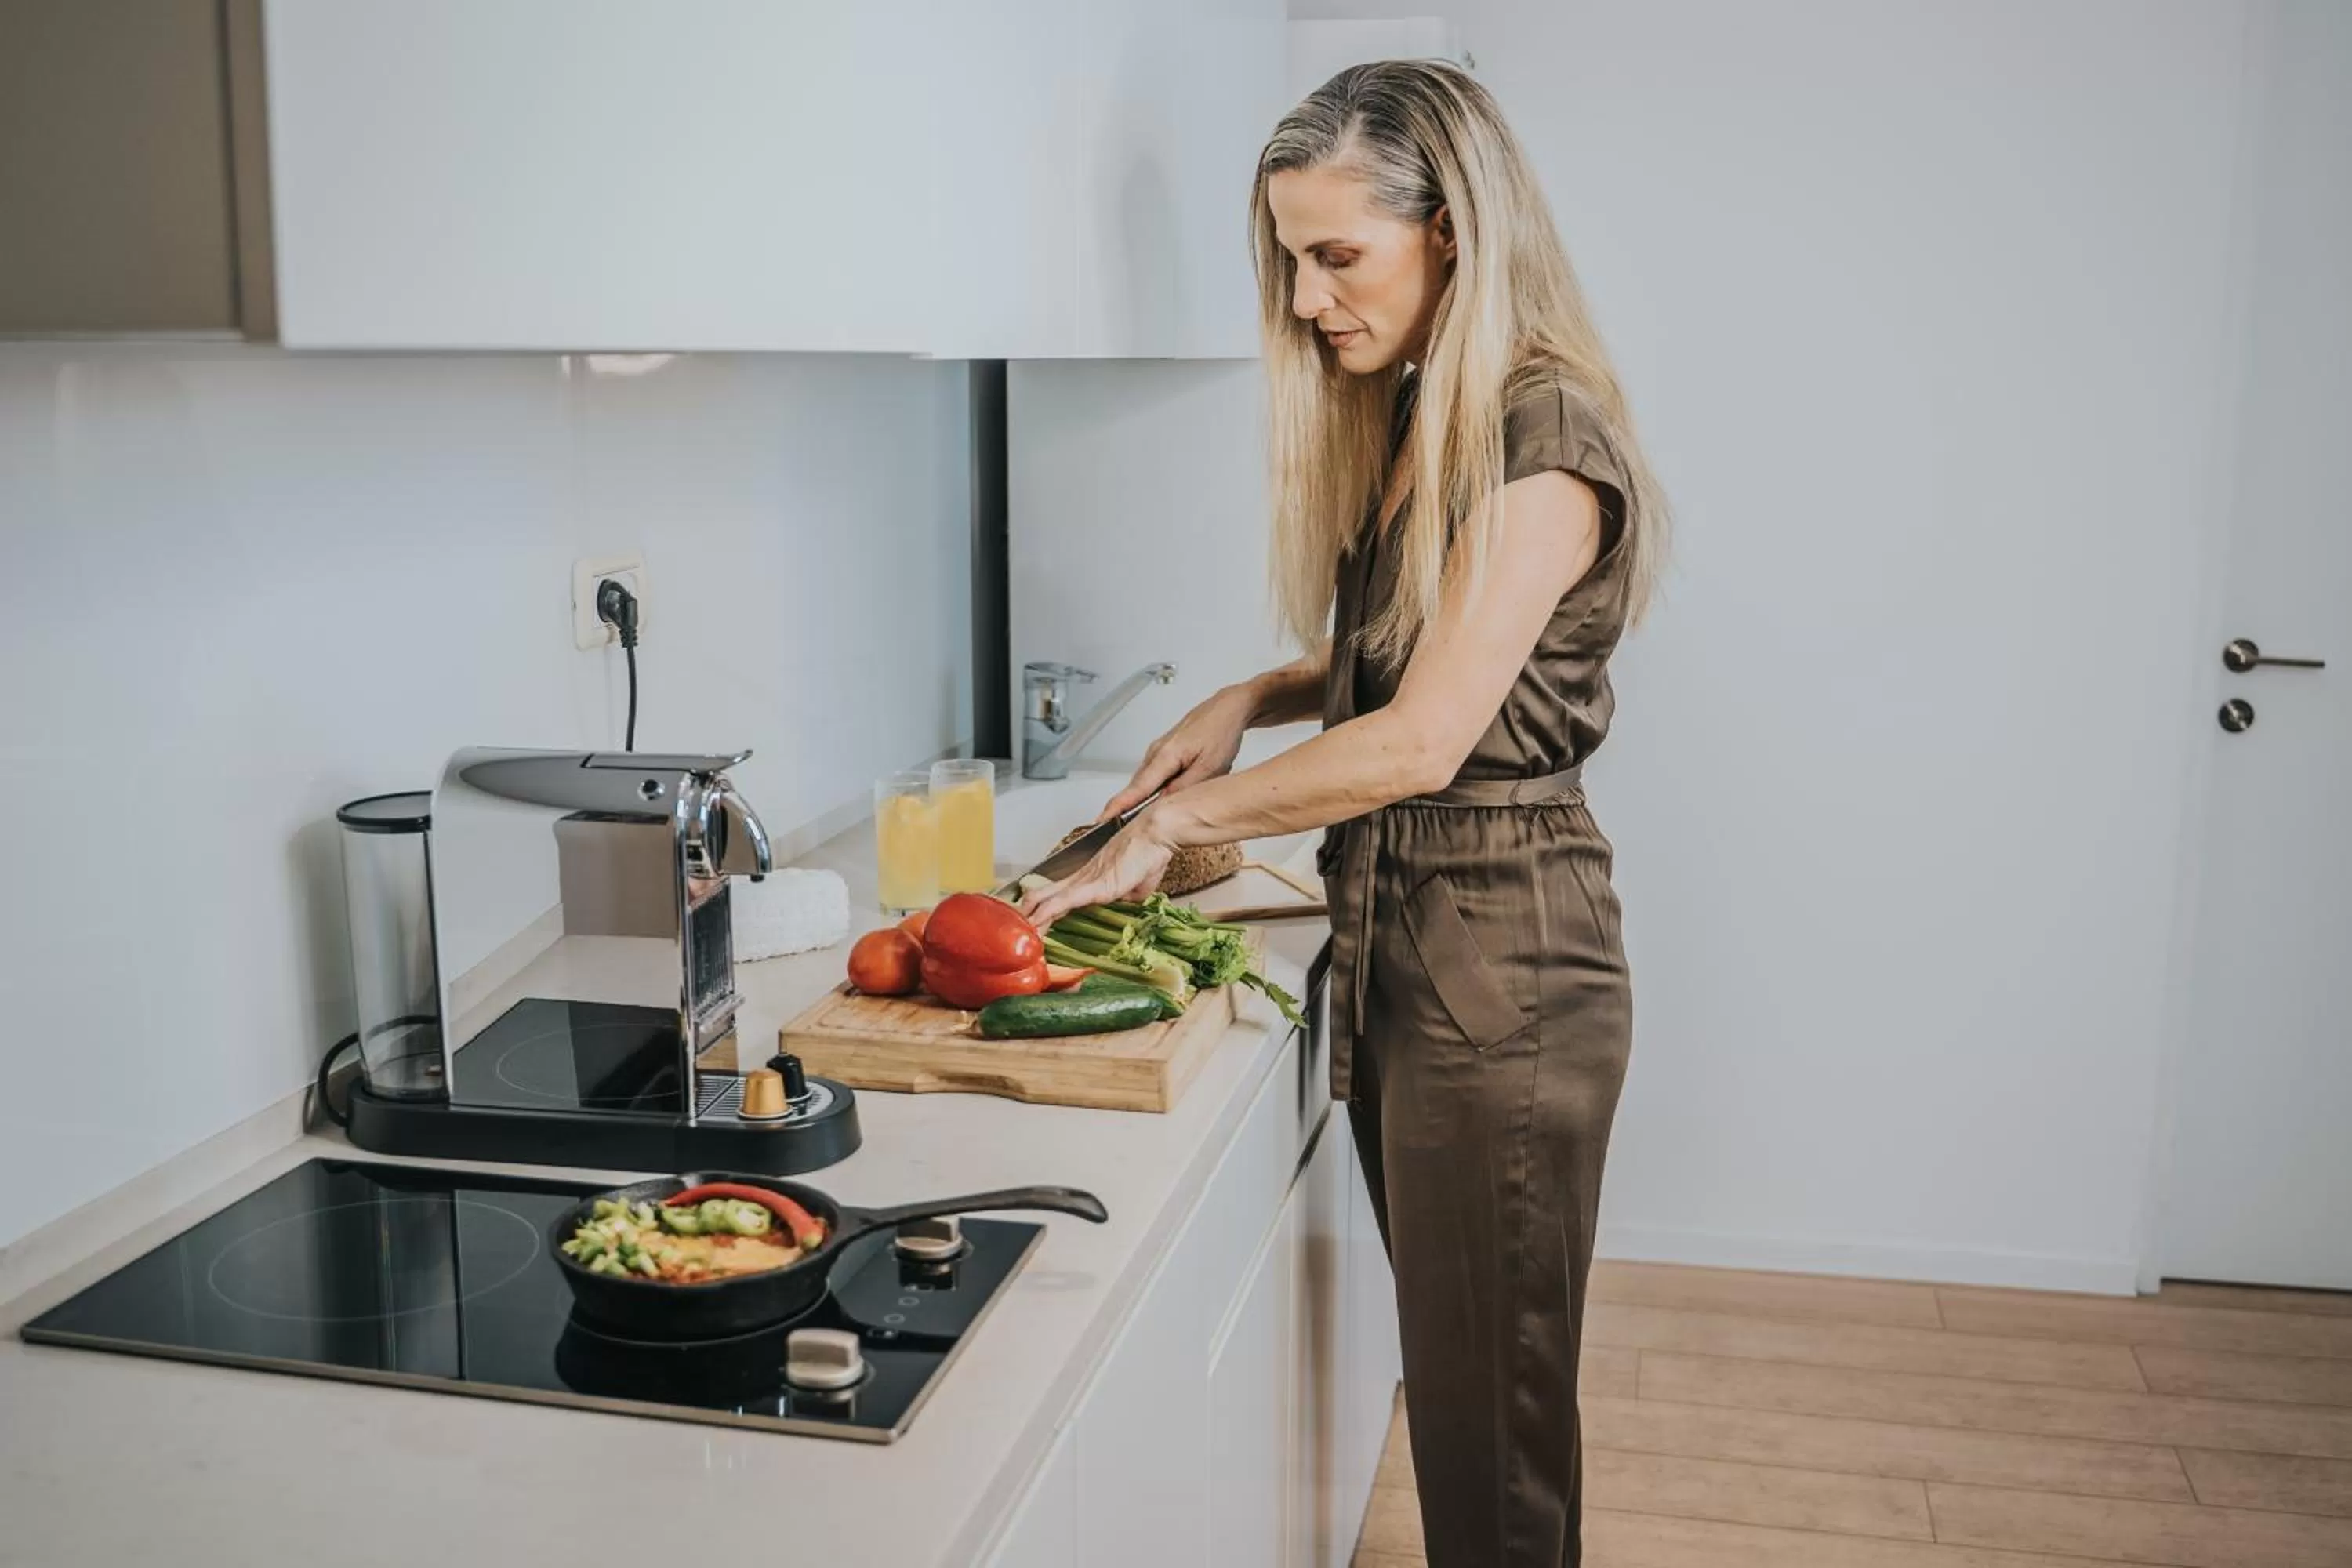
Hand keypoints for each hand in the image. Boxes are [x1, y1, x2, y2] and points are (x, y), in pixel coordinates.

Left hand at [1018, 808, 1177, 929]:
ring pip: (1050, 898)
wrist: (1156, 835)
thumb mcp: (1139, 886)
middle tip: (1016, 926)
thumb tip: (1125, 901)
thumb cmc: (1151, 853)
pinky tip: (1037, 921)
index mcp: (1092, 878)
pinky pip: (1065, 901)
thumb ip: (1128, 896)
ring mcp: (1086, 880)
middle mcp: (1084, 877)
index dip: (1045, 908)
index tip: (1035, 921)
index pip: (1061, 896)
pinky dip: (1048, 912)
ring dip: (1033, 916)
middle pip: (1048, 896)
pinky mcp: (1093, 885)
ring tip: (1018, 930)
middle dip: (1031, 912)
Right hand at [1097, 683, 1255, 821]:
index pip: (1137, 788)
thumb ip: (1184, 788)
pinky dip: (1148, 790)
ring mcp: (1158, 751)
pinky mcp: (1164, 753)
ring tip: (1129, 820)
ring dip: (1136, 800)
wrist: (1227, 710)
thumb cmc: (1221, 733)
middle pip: (1136, 787)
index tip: (1102, 820)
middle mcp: (1156, 752)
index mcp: (1166, 756)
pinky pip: (1152, 776)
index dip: (1119, 806)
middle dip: (1121, 809)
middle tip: (1112, 831)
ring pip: (1144, 782)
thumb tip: (1163, 805)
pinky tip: (1154, 801)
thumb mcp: (1209, 768)